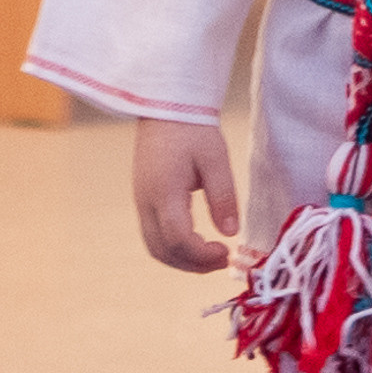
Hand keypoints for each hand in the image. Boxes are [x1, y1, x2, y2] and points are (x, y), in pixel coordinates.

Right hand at [132, 118, 242, 270]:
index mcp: (163, 192)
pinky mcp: (143, 199)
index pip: (178, 239)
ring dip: (182, 260)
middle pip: (162, 250)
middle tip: (222, 261)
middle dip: (192, 265)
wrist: (166, 108)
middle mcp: (146, 201)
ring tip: (211, 257)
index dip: (203, 255)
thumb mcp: (215, 159)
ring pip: (154, 247)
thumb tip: (230, 233)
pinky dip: (173, 248)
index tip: (227, 252)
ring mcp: (141, 201)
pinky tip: (197, 243)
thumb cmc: (193, 129)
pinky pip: (153, 235)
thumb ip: (223, 196)